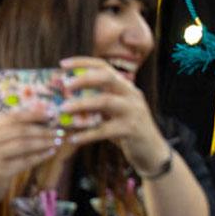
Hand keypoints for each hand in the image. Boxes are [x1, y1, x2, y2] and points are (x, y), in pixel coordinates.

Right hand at [0, 106, 61, 213]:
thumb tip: (26, 125)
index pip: (10, 117)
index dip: (31, 114)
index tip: (47, 113)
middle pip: (19, 130)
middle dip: (42, 129)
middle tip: (58, 129)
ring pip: (24, 144)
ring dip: (44, 142)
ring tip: (57, 140)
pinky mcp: (1, 172)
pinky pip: (25, 162)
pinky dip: (39, 156)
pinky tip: (49, 154)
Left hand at [58, 57, 170, 174]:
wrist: (152, 152)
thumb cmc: (126, 128)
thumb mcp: (113, 111)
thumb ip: (96, 101)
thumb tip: (64, 97)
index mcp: (125, 86)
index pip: (103, 67)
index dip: (82, 63)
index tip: (62, 64)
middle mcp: (131, 94)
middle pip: (107, 77)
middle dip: (83, 78)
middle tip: (65, 85)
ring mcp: (133, 111)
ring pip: (105, 101)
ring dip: (81, 104)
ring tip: (63, 109)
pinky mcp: (132, 130)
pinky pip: (105, 130)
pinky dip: (87, 134)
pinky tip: (73, 138)